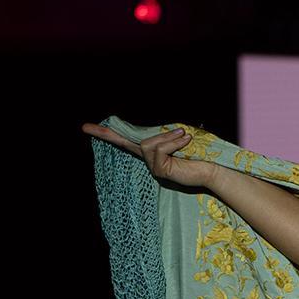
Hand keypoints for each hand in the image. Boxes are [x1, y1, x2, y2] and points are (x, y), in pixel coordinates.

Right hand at [81, 122, 215, 190]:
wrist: (213, 167)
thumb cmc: (200, 152)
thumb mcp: (180, 136)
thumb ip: (165, 133)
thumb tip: (164, 129)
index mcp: (151, 150)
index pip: (126, 139)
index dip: (107, 133)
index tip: (86, 128)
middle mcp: (149, 159)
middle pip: (125, 142)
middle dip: (105, 133)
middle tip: (85, 127)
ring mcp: (153, 167)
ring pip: (148, 144)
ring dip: (168, 137)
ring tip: (185, 136)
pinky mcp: (160, 171)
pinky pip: (159, 150)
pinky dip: (173, 142)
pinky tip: (186, 141)